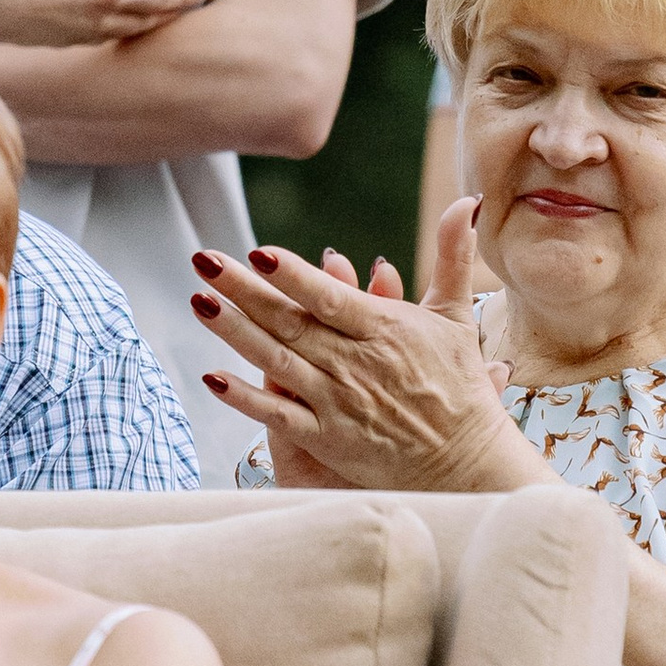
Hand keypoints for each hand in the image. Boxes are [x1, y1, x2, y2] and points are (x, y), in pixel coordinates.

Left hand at [190, 197, 537, 495]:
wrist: (467, 464)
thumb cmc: (460, 386)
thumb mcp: (458, 316)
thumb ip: (454, 257)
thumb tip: (465, 201)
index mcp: (385, 330)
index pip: (329, 298)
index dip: (292, 276)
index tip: (257, 251)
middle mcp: (356, 364)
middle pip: (291, 322)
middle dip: (243, 290)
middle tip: (204, 259)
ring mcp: (338, 403)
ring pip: (278, 362)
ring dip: (235, 333)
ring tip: (199, 301)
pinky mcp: (327, 439)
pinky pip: (280, 416)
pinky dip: (246, 398)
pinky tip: (212, 377)